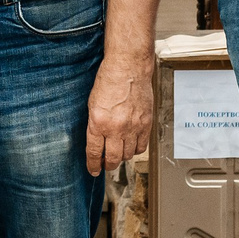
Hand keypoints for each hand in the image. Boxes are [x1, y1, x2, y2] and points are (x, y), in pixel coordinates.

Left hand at [85, 56, 152, 175]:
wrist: (129, 67)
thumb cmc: (109, 80)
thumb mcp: (92, 103)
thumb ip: (95, 124)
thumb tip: (97, 142)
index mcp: (98, 122)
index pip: (94, 152)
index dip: (93, 165)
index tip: (93, 170)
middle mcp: (116, 128)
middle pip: (112, 158)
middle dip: (107, 165)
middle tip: (105, 165)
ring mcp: (133, 127)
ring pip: (127, 155)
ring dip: (121, 157)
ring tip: (118, 153)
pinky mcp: (146, 124)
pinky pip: (141, 146)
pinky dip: (135, 149)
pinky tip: (131, 145)